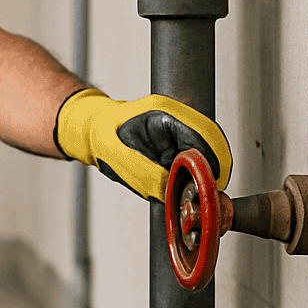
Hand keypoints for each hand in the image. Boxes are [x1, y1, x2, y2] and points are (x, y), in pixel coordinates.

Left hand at [54, 89, 231, 199]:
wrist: (93, 132)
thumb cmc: (101, 138)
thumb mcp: (118, 157)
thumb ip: (146, 173)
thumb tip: (173, 191)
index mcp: (163, 112)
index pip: (204, 132)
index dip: (214, 159)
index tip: (213, 183)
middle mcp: (177, 118)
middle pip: (213, 143)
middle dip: (214, 170)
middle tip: (206, 195)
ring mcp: (179, 131)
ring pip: (207, 154)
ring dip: (204, 175)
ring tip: (192, 194)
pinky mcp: (177, 145)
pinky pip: (195, 162)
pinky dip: (193, 178)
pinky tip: (183, 190)